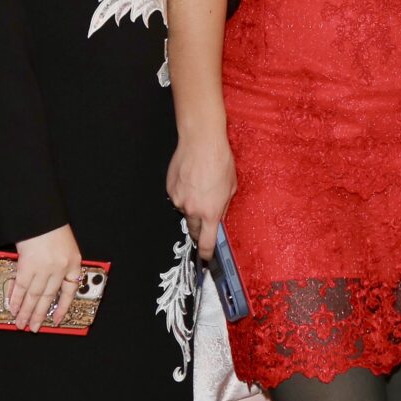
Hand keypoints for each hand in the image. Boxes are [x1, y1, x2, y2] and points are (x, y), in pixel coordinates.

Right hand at [10, 225, 85, 331]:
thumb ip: (61, 266)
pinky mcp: (28, 265)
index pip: (69, 292)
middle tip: (32, 328)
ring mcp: (44, 268)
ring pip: (33, 295)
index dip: (62, 308)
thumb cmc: (52, 228)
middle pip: (48, 297)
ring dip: (25, 311)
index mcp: (73, 263)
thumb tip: (48, 288)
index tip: (56, 321)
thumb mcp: (65, 247)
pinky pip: (21, 286)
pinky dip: (16, 298)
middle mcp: (60, 268)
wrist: (39, 214)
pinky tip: (13, 307)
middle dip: (38, 314)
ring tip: (20, 323)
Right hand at [168, 129, 236, 259]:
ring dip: (192, 207)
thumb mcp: (231, 187)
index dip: (206, 253)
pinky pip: (177, 198)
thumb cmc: (219, 161)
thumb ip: (223, 207)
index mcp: (210, 212)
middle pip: (193, 231)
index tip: (206, 257)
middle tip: (205, 220)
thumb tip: (219, 218)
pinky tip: (191, 180)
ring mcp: (179, 199)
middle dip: (199, 230)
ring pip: (185, 212)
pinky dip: (184, 194)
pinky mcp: (170, 189)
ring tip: (200, 188)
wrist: (201, 142)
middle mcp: (193, 209)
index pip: (206, 242)